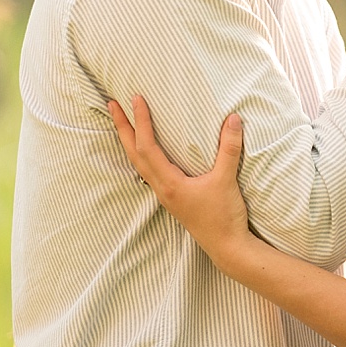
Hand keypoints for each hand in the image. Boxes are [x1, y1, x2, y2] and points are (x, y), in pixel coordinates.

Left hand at [108, 96, 251, 262]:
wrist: (227, 247)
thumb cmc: (224, 216)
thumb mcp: (226, 179)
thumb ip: (229, 148)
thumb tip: (233, 119)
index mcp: (169, 183)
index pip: (147, 147)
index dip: (141, 122)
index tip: (136, 99)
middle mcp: (162, 189)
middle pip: (134, 154)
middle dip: (122, 128)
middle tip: (112, 104)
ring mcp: (166, 195)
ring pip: (139, 164)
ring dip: (129, 141)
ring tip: (125, 123)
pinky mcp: (173, 198)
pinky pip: (150, 172)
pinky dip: (143, 155)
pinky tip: (149, 151)